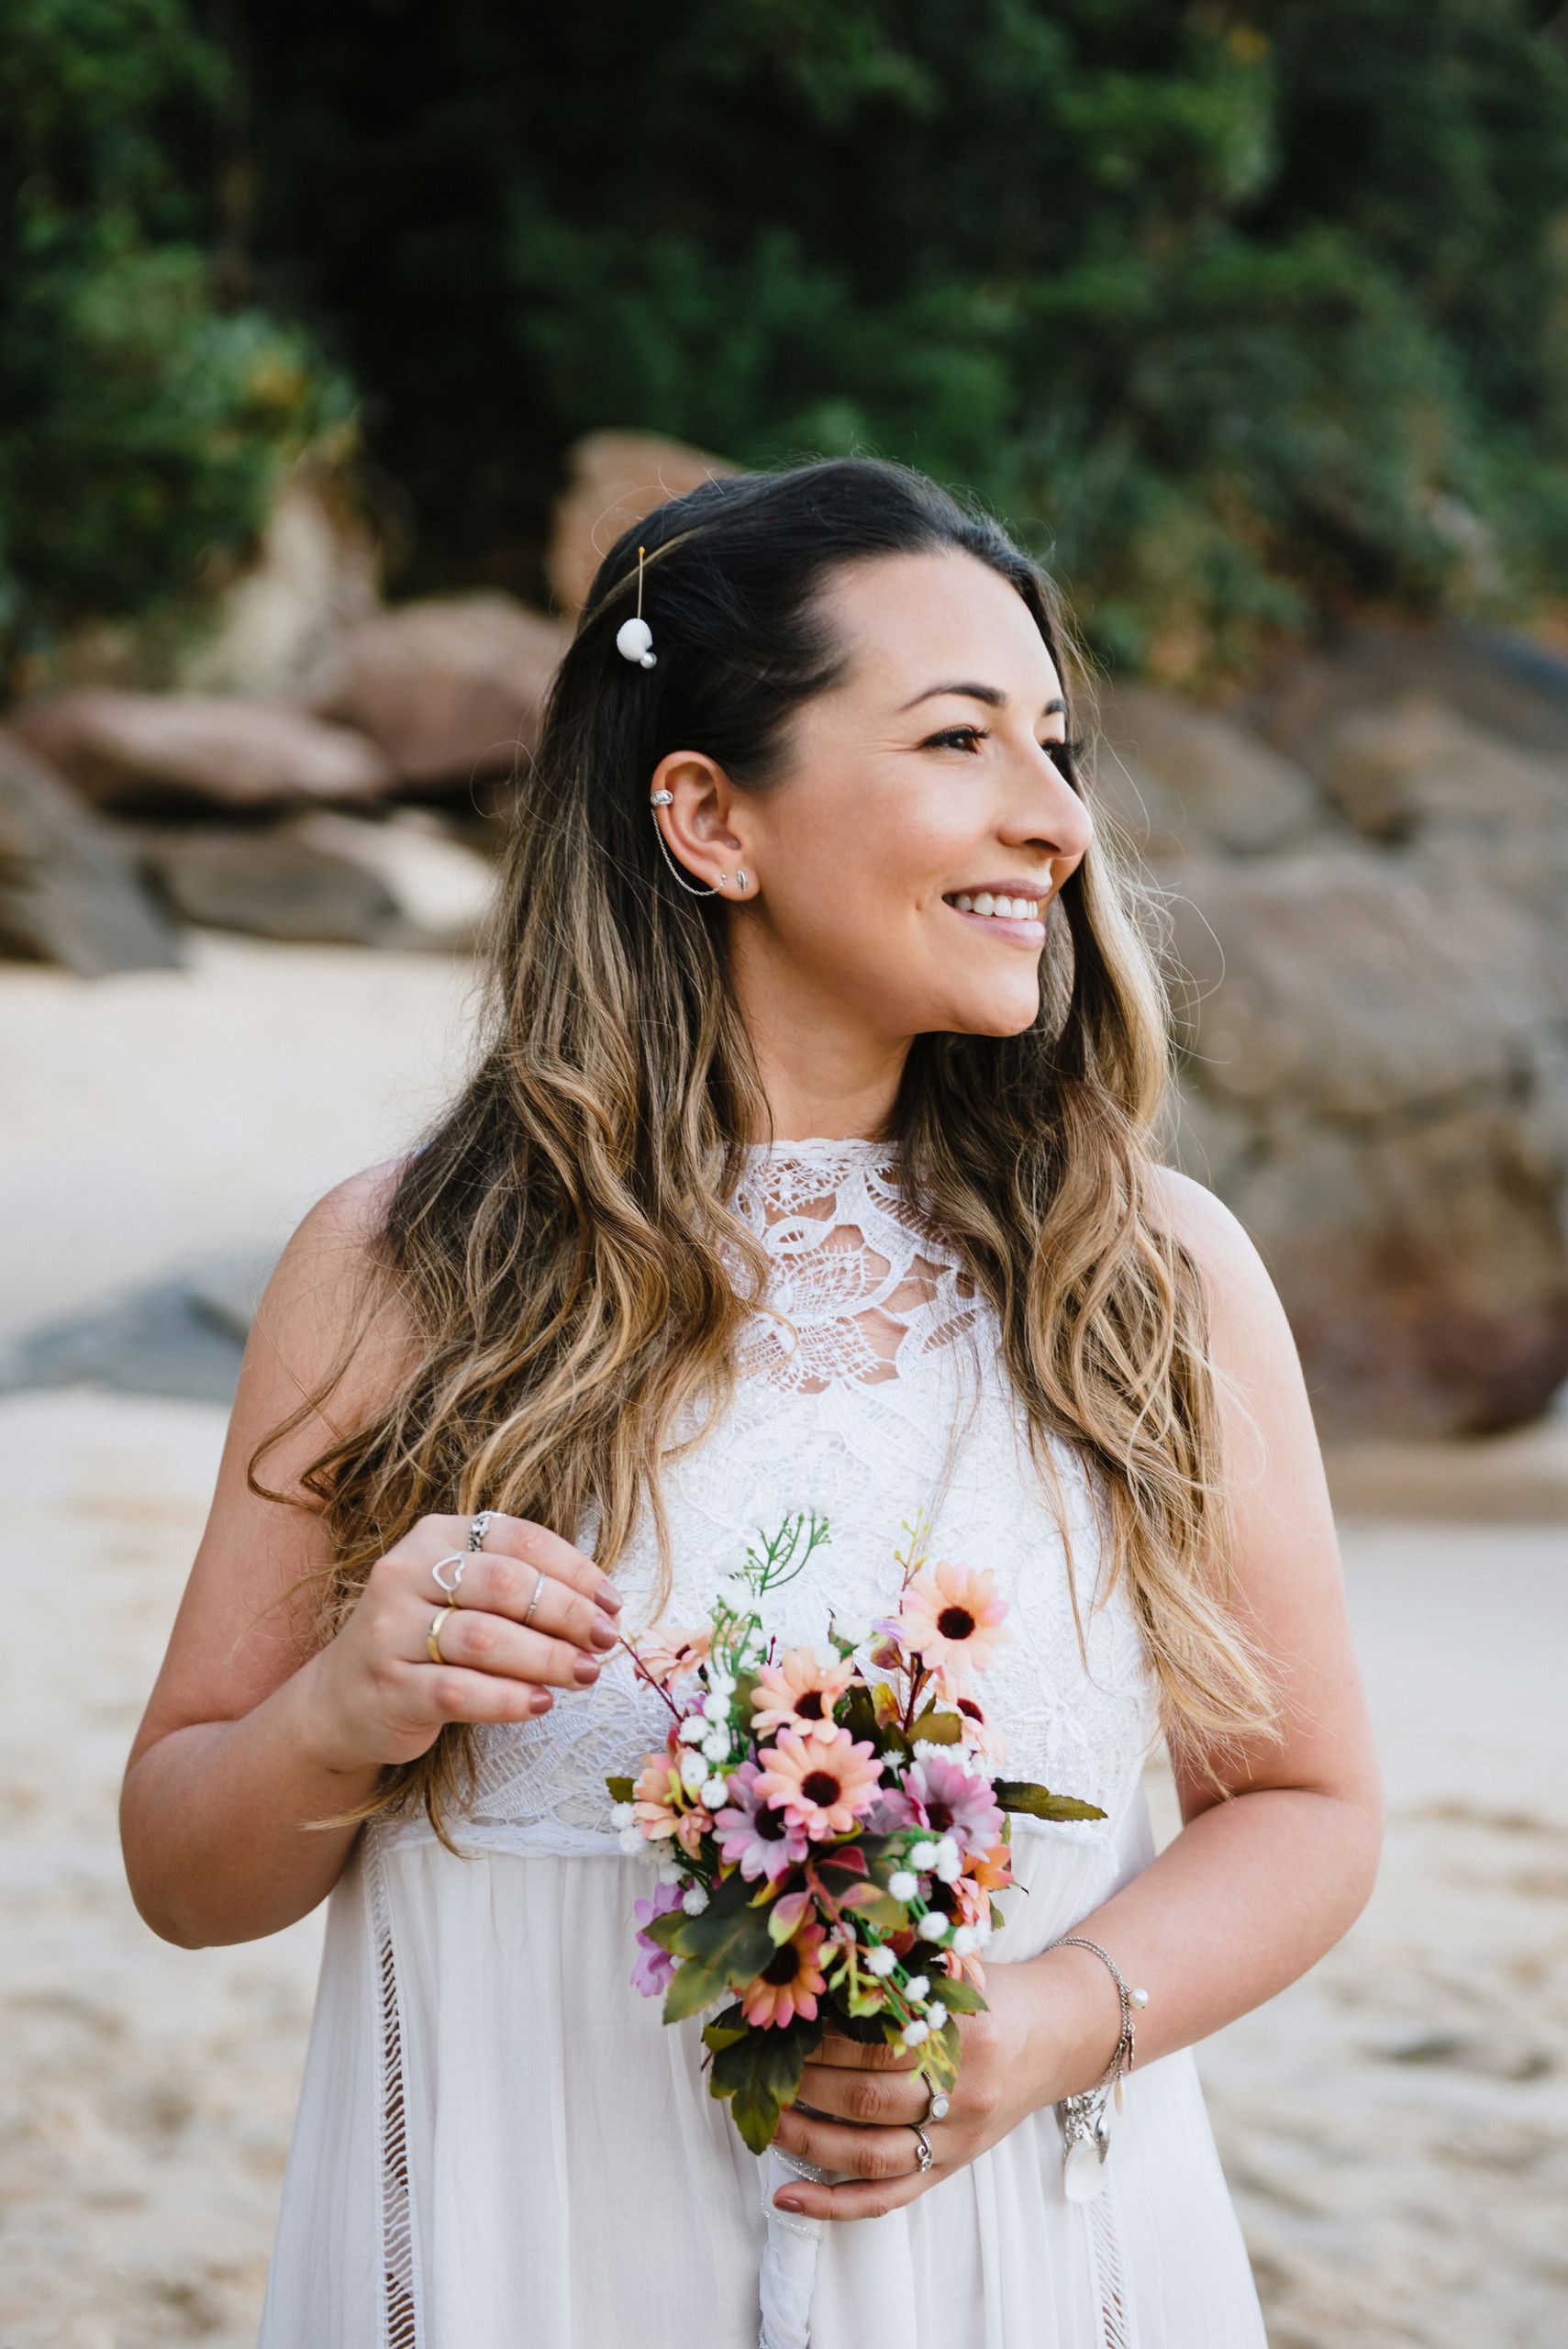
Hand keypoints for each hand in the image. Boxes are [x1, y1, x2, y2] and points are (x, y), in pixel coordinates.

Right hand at [298, 1511, 623, 1775]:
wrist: (342, 1700)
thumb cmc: (425, 1640)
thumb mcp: (464, 1595)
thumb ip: (521, 1589)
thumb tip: (603, 1607)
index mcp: (435, 1536)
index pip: (517, 1538)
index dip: (574, 1569)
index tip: (612, 1602)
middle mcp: (405, 1572)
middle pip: (504, 1584)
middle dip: (567, 1613)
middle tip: (604, 1640)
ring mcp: (389, 1630)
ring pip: (485, 1638)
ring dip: (547, 1658)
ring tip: (585, 1674)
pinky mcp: (388, 1686)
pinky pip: (460, 1690)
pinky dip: (509, 1698)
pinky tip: (540, 1703)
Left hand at [771, 1965, 1049, 2222]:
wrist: (1060, 2033)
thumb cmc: (995, 1995)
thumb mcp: (954, 1970)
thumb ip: (898, 1975)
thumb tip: (816, 1969)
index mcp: (962, 2030)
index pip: (875, 2040)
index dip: (820, 2034)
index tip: (780, 2021)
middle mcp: (963, 2089)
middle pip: (866, 2097)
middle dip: (803, 2083)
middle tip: (762, 2066)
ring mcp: (958, 2136)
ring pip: (869, 2151)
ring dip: (807, 2137)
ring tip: (766, 2118)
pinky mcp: (952, 2167)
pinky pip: (888, 2196)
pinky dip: (834, 2202)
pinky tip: (787, 2196)